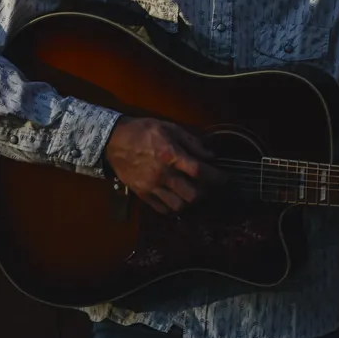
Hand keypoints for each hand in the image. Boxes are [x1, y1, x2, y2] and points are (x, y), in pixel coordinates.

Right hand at [103, 117, 225, 214]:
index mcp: (170, 155)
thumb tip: (211, 155)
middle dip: (205, 192)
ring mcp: (151, 187)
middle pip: (192, 195)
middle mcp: (162, 175)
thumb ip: (192, 143)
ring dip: (189, 201)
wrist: (113, 141)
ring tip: (192, 192)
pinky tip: (176, 197)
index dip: (217, 177)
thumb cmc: (143, 131)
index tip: (225, 179)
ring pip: (179, 206)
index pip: (200, 172)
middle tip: (208, 186)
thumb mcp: (169, 128)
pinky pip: (162, 209)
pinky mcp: (142, 194)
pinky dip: (173, 207)